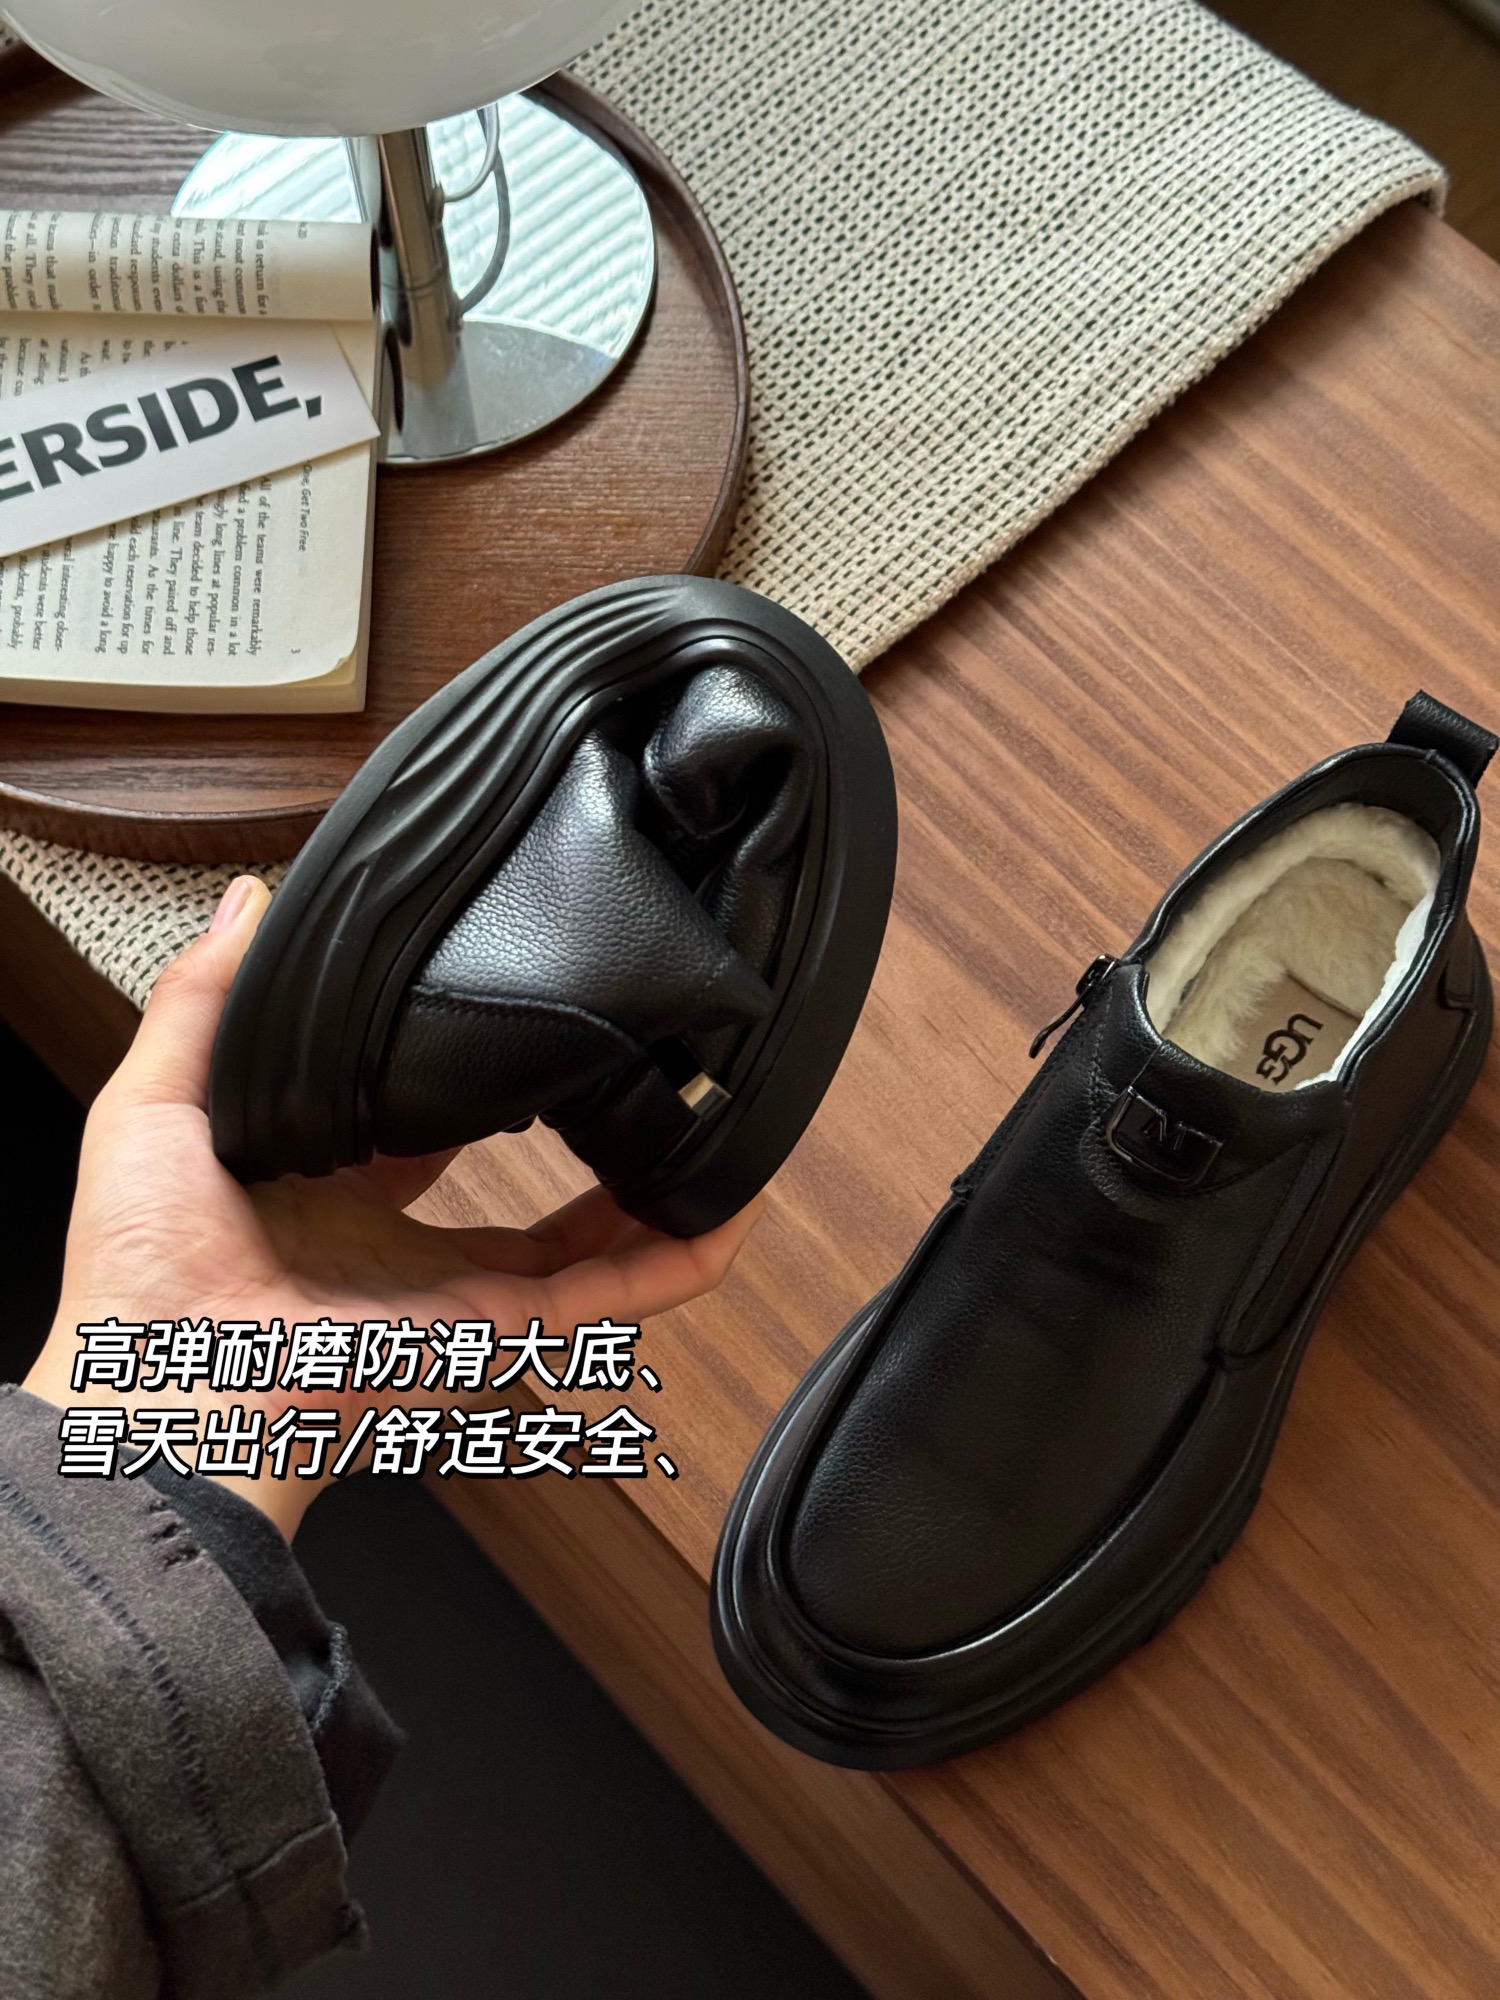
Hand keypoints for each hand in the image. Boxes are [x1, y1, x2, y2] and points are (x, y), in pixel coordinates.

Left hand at [24, 875, 760, 1537]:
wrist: (164, 1395)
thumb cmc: (138, 1275)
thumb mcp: (154, 1107)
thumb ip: (204, 1003)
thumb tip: (250, 900)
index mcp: (323, 1197)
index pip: (412, 1129)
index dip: (460, 1076)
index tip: (503, 1014)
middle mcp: (398, 1249)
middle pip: (510, 1191)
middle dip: (565, 1133)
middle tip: (621, 1063)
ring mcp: (455, 1297)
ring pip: (580, 1247)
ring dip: (645, 1196)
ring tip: (704, 1126)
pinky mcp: (496, 1332)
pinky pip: (603, 1300)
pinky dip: (674, 1265)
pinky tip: (726, 1212)